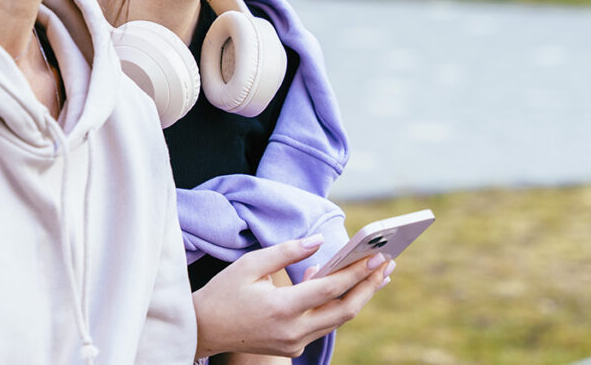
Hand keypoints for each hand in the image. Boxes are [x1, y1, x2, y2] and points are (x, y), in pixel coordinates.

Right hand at [192, 237, 392, 358]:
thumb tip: (318, 242)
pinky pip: (321, 325)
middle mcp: (293, 331)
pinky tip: (340, 286)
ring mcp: (294, 343)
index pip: (330, 289)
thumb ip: (286, 252)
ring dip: (357, 297)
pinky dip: (334, 305)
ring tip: (376, 276)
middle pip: (345, 311)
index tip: (377, 257)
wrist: (203, 330)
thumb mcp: (250, 265)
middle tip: (387, 266)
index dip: (356, 272)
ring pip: (337, 320)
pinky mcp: (292, 348)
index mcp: (282, 308)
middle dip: (369, 287)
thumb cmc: (224, 292)